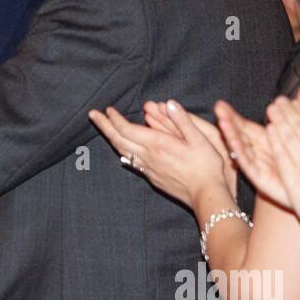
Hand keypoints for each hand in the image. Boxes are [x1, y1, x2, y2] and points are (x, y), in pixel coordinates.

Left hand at [88, 99, 231, 206]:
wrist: (206, 196)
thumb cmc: (207, 167)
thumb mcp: (200, 139)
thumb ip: (183, 120)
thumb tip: (170, 103)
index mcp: (158, 144)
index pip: (127, 129)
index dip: (115, 119)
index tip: (107, 109)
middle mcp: (149, 156)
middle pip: (118, 139)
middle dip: (104, 126)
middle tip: (92, 114)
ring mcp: (149, 168)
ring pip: (123, 151)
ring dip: (111, 138)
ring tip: (104, 128)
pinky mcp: (152, 177)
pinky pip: (132, 162)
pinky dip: (122, 151)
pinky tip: (122, 149)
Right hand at [215, 99, 289, 209]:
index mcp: (265, 138)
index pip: (244, 124)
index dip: (232, 115)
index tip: (220, 104)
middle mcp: (257, 150)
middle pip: (238, 133)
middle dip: (228, 121)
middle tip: (217, 109)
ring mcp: (257, 164)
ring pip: (240, 147)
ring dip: (231, 135)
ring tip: (222, 122)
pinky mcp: (260, 178)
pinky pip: (248, 165)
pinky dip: (243, 154)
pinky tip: (237, 144)